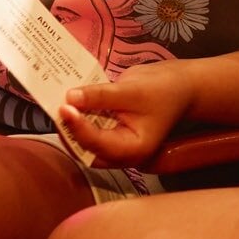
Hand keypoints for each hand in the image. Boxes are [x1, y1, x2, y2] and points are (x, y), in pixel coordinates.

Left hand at [58, 62, 195, 166]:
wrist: (181, 85)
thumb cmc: (165, 90)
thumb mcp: (134, 90)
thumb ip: (101, 95)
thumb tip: (70, 97)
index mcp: (133, 150)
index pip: (96, 144)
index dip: (78, 127)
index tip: (64, 106)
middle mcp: (120, 153)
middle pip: (85, 148)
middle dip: (69, 129)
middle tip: (57, 106)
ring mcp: (113, 143)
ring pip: (82, 140)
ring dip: (70, 123)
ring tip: (59, 102)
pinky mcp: (108, 131)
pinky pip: (88, 127)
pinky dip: (79, 116)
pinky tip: (70, 100)